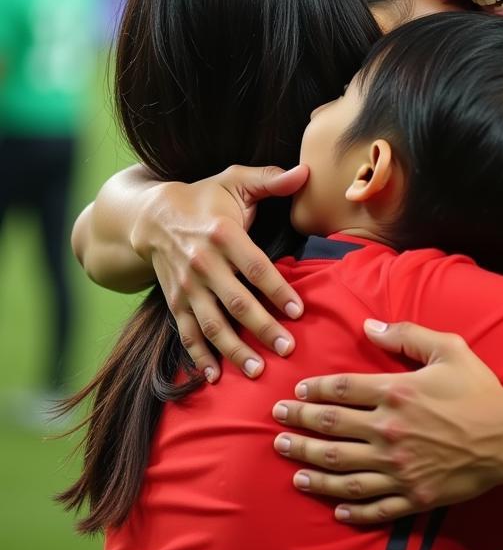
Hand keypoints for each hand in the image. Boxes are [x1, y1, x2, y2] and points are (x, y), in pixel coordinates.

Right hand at [133, 164, 308, 380]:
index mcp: (224, 235)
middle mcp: (203, 264)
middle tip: (287, 348)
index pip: (256, 268)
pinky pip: (187, 334)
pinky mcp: (174, 302)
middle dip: (263, 328)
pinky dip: (198, 357)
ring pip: (212, 324)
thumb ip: (270, 179)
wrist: (150, 216)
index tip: (299, 311)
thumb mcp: (235, 180)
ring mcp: (187, 287)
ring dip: (234, 350)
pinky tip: (214, 377)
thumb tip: (306, 172)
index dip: (278, 290)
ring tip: (258, 370)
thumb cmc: (204, 198)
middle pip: (237, 302)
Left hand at [272, 320, 502, 522]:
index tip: (295, 392)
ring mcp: (398, 467)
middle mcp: (389, 431)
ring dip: (312, 467)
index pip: (341, 390)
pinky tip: (333, 507)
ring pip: (342, 470)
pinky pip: (372, 506)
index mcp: (396, 393)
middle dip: (298, 426)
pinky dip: (349, 508)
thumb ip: (407, 335)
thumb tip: (369, 327)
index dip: (314, 390)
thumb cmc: (480, 390)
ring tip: (291, 465)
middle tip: (276, 425)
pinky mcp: (412, 495)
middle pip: (331, 430)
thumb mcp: (448, 348)